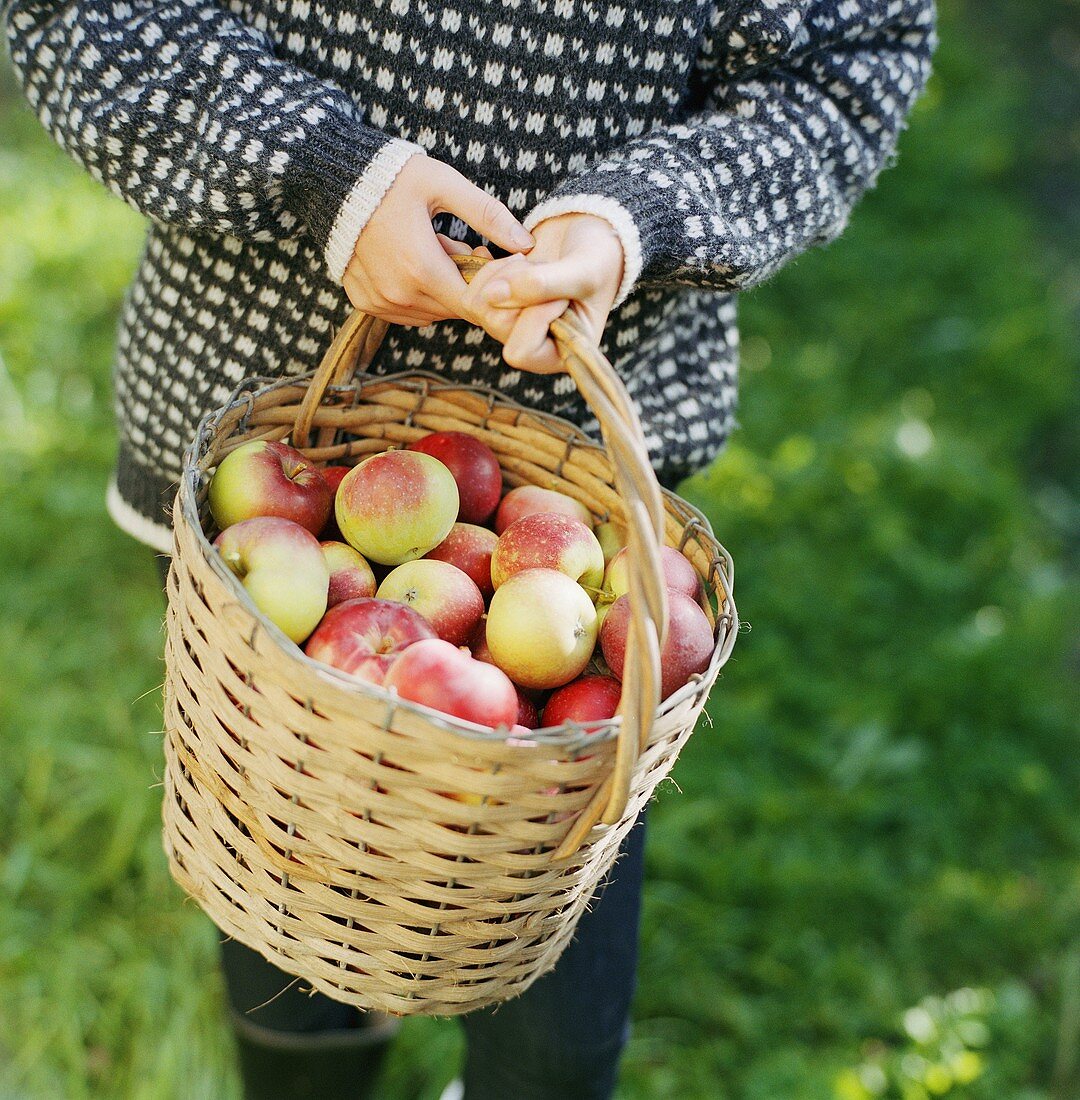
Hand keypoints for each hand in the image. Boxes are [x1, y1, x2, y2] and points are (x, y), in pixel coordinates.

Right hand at [342, 154, 532, 326]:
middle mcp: (399, 294)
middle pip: (453, 309)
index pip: (473, 304)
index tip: (485, 257)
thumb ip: (488, 215)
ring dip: (440, 291)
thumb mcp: (444, 185)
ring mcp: (379, 302)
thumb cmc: (391, 177)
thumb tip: (526, 244)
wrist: (332, 179)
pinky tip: (410, 263)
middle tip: (460, 244)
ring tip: (432, 249)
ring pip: (430, 314)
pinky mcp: (364, 302)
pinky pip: (404, 314)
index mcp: (421, 269)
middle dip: (464, 284)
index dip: (488, 286)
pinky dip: (415, 295)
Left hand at [461, 213, 623, 372]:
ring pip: (481, 307)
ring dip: (506, 275)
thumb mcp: (582, 271)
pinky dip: (492, 269)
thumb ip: (542, 285)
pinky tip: (517, 261)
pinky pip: (472, 291)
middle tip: (546, 270)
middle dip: (519, 288)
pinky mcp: (498, 307)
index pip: (520, 351)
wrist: (590, 236)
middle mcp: (534, 348)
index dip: (534, 316)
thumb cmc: (599, 258)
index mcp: (561, 355)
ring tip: (534, 265)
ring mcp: (512, 328)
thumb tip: (491, 296)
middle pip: (496, 325)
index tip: (560, 294)